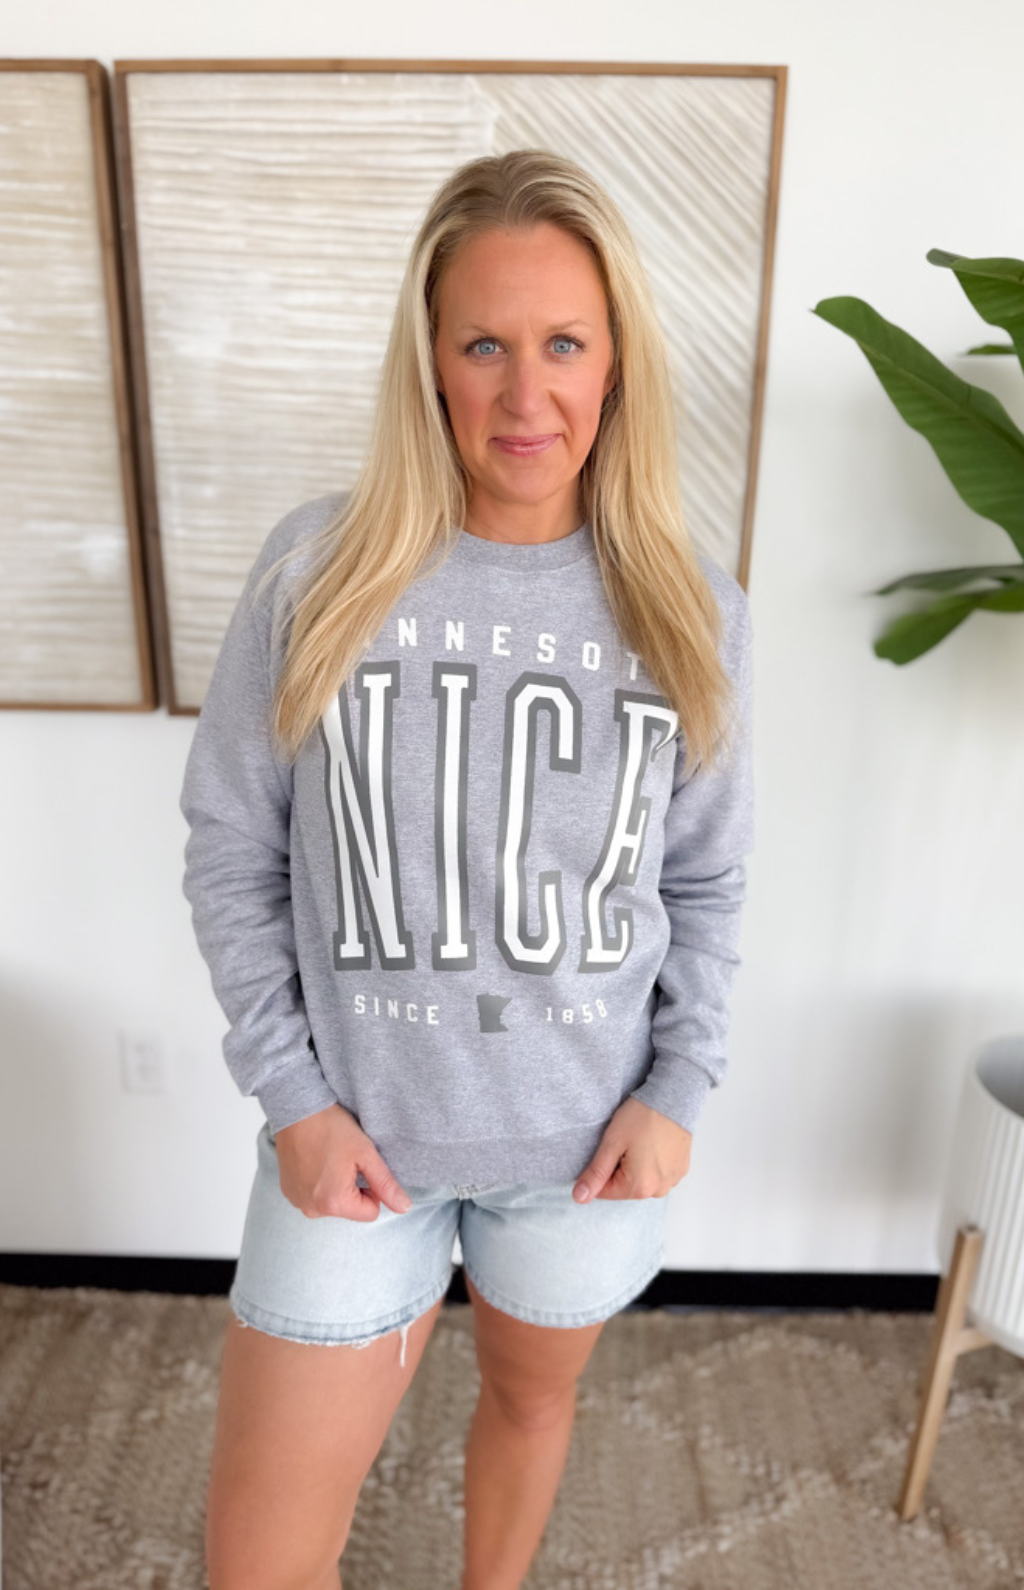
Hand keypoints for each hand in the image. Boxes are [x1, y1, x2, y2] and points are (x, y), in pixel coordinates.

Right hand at [274, 1103, 412, 1221]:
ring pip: (332, 1203)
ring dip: (336, 1186)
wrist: (297, 1110)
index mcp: (335, 1203)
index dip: (373, 1189)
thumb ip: (385, 1184)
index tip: (363, 1166)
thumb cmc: (331, 1128)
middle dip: (353, 1188)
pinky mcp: (289, 1192)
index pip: (370, 1212)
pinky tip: (316, 1161)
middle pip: (350, 1209)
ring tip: (330, 1159)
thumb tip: (404, 1207)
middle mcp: (313, 1209)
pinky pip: (314, 1197)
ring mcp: (298, 1201)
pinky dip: (319, 1183)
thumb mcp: (365, 1153)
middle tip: (345, 1160)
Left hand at [572, 1096, 691, 1202]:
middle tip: (626, 1142)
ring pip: (641, 1181)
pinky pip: (658, 1175)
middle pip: (624, 1188)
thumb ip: (595, 1174)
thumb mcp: (611, 1143)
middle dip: (619, 1168)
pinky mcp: (681, 1170)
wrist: (673, 1098)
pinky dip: (651, 1163)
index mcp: (639, 1187)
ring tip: (641, 1141)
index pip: (605, 1191)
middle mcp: (659, 1190)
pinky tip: (652, 1143)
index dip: (601, 1168)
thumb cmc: (642, 1117)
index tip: (610, 1149)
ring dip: (636, 1166)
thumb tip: (580, 1197)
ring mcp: (672, 1180)